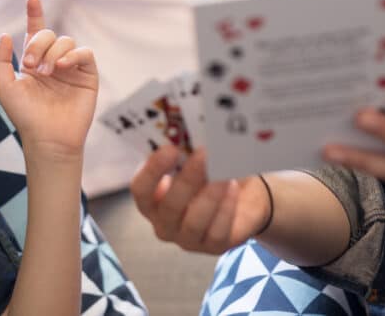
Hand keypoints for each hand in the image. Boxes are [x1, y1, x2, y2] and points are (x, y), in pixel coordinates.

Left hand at [0, 0, 98, 161]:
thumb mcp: (5, 87)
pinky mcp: (87, 76)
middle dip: (38, 43)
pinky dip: (73, 55)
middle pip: (49, 34)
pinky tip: (61, 66)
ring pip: (66, 41)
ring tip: (46, 72)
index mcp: (33, 61)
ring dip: (53, 52)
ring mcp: (71, 68)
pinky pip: (84, 53)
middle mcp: (53, 61)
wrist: (47, 138)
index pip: (35, 31)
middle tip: (30, 65)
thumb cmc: (25, 116)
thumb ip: (1, 60)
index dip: (35, 13)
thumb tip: (6, 35)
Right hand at [130, 145, 269, 254]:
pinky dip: (226, 208)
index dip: (153, 170)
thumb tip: (192, 138)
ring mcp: (188, 239)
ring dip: (210, 195)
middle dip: (187, 179)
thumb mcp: (196, 162)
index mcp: (152, 200)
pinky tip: (232, 188)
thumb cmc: (211, 175)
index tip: (171, 148)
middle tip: (204, 155)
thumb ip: (187, 153)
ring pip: (194, 222)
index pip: (141, 189)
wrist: (243, 196)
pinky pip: (217, 232)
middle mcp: (165, 223)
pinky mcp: (214, 246)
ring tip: (224, 173)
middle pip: (169, 206)